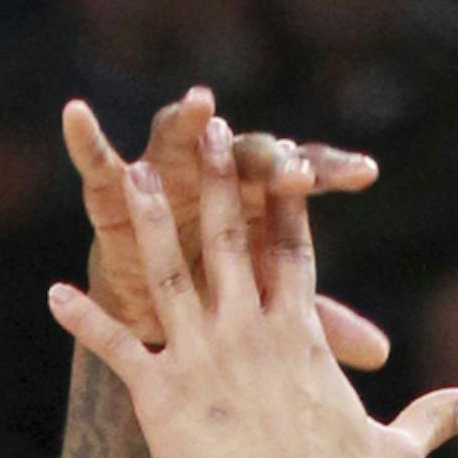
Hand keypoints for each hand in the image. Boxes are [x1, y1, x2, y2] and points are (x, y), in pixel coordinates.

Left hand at [49, 119, 457, 457]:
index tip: (280, 156)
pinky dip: (83, 320)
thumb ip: (433, 417)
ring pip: (167, 272)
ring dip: (146, 220)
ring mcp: (202, 357)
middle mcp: (249, 331)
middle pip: (229, 239)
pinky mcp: (159, 393)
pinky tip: (54, 293)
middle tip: (206, 129)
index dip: (285, 202)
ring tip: (126, 173)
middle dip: (216, 179)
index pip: (293, 253)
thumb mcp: (397, 450)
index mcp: (300, 337)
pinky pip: (115, 346)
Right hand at [64, 90, 390, 371]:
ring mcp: (167, 177)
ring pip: (175, 142)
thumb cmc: (223, 304)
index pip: (302, 182)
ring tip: (199, 104)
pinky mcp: (117, 193)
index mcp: (261, 201)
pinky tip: (76, 115)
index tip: (364, 174)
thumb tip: (381, 353)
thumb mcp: (266, 320)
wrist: (158, 311)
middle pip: (246, 159)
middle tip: (286, 161)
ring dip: (184, 124)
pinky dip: (85, 143)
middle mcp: (216, 178)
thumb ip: (319, 328)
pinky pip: (96, 165)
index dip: (331, 174)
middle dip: (264, 157)